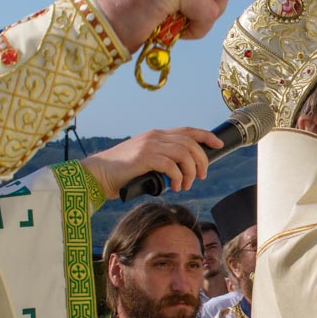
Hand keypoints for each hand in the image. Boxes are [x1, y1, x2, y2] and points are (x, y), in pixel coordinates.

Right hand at [82, 126, 223, 196]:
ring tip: (185, 185)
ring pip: (184, 153)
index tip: (218, 145)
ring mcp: (150, 145)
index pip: (187, 130)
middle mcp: (155, 136)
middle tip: (200, 177)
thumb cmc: (121, 172)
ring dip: (190, 171)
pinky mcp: (144, 157)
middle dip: (201, 160)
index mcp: (156, 135)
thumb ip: (162, 160)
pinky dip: (178, 177)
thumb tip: (181, 173)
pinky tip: (174, 186)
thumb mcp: (145, 161)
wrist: (98, 174)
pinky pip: (171, 165)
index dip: (206, 136)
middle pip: (190, 143)